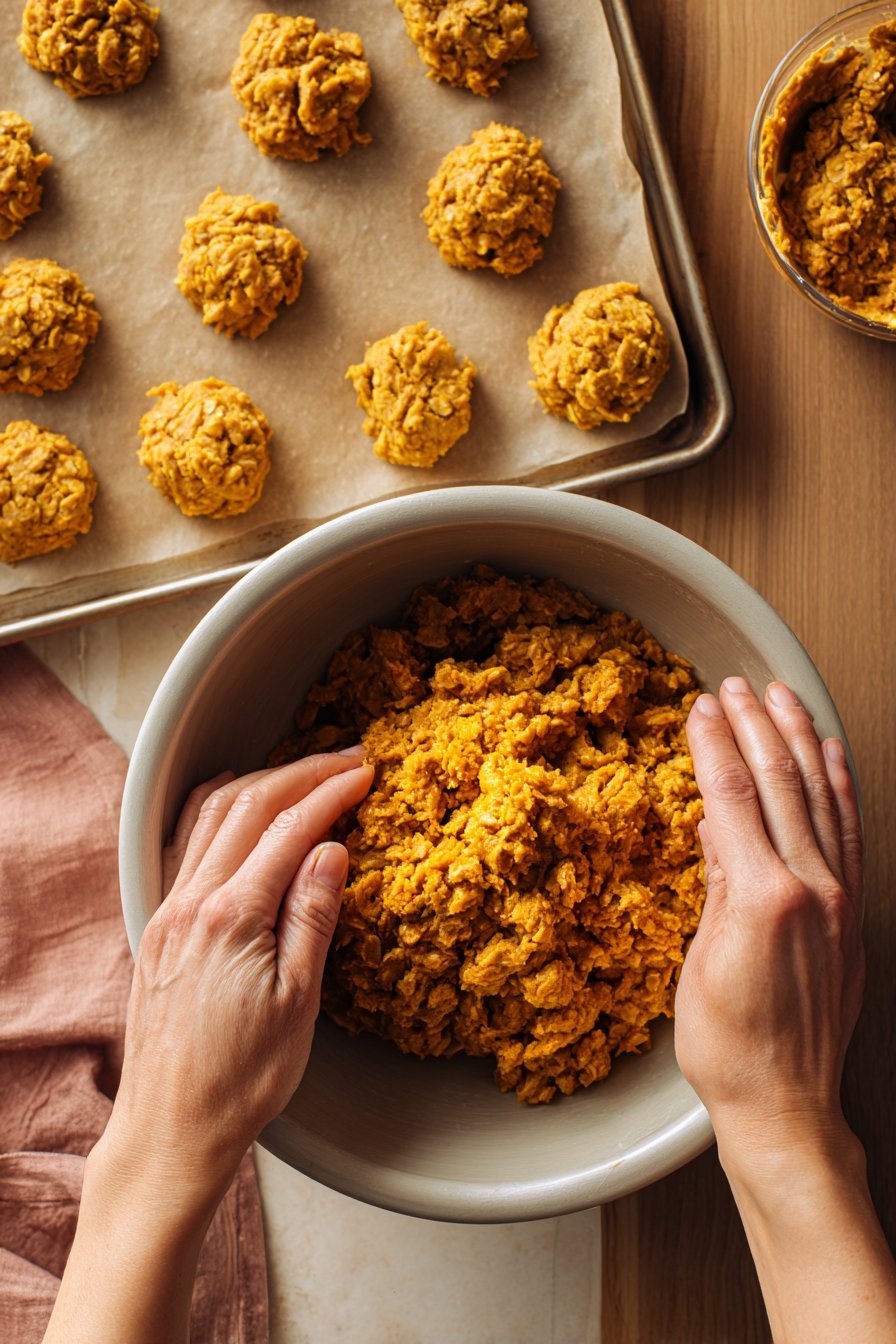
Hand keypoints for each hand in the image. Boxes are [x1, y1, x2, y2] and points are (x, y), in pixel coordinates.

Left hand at [99, 751, 372, 1205]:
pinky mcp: (158, 927)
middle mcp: (191, 903)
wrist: (171, 1130)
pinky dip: (221, 811)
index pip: (289, 828)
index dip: (331, 793)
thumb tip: (332, 849)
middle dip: (301, 773)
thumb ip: (314, 916)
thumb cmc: (241, 1080)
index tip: (366, 773)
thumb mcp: (299, 1003)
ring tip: (304, 774)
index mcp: (231, 917)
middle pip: (248, 806)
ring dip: (261, 784)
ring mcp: (168, 912)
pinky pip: (188, 844)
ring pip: (211, 816)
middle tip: (348, 760)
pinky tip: (241, 810)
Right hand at [675, 677, 863, 1166]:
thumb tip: (715, 825)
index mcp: (762, 898)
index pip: (732, 797)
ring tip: (782, 698)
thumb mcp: (699, 961)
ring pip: (820, 797)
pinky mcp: (850, 914)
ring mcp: (837, 899)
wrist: (785, 1107)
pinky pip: (850, 831)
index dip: (714, 746)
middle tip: (735, 687)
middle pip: (780, 785)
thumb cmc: (730, 1049)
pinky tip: (830, 756)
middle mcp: (809, 889)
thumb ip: (715, 883)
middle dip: (754, 726)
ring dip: (799, 740)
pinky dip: (840, 785)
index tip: (699, 708)